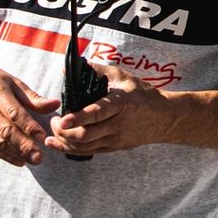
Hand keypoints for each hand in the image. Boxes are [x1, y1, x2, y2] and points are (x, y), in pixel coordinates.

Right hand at [0, 63, 58, 166]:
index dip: (28, 126)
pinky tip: (20, 161)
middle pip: (4, 130)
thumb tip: (56, 104)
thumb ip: (33, 97)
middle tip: (40, 156)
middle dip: (23, 145)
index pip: (13, 112)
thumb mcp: (13, 82)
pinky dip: (5, 156)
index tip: (43, 137)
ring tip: (33, 160)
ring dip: (16, 153)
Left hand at [45, 62, 167, 155]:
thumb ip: (99, 71)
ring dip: (64, 141)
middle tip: (53, 120)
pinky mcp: (113, 148)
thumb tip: (75, 65)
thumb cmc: (143, 95)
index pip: (98, 113)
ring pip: (84, 147)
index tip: (63, 120)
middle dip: (63, 131)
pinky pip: (87, 152)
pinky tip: (58, 143)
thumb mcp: (125, 78)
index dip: (79, 118)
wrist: (165, 118)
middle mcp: (118, 124)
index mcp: (122, 103)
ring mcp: (116, 139)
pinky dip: (70, 149)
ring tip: (53, 131)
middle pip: (85, 135)